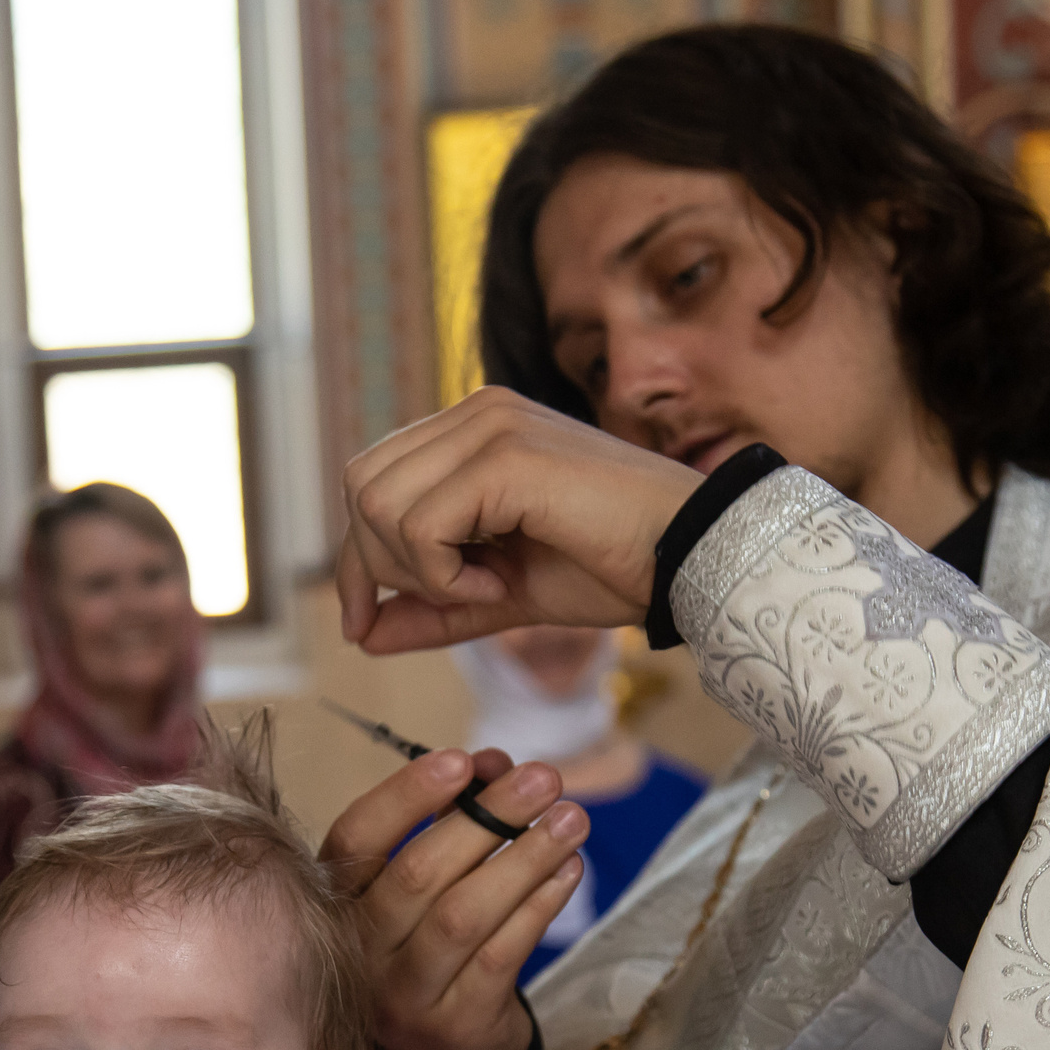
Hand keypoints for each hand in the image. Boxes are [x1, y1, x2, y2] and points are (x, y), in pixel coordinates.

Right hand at [320, 746, 588, 1049]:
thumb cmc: (432, 945)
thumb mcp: (427, 882)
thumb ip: (453, 818)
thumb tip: (494, 762)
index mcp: (340, 901)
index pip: (356, 838)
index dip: (405, 796)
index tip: (462, 759)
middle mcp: (361, 950)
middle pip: (418, 874)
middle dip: (488, 818)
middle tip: (544, 779)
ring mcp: (405, 994)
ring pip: (462, 915)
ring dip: (523, 859)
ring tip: (571, 821)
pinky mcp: (455, 1024)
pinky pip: (501, 955)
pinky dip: (538, 907)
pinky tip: (568, 872)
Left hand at [336, 387, 701, 655]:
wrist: (691, 557)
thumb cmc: (612, 567)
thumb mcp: (503, 594)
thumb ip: (434, 608)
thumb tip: (363, 635)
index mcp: (471, 432)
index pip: (370, 482)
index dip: (358, 560)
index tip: (367, 626)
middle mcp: (475, 414)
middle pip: (361, 488)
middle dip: (382, 565)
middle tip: (455, 599)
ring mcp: (490, 426)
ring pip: (378, 503)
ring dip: (418, 570)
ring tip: (486, 588)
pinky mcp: (506, 455)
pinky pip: (420, 524)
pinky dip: (445, 574)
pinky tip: (500, 584)